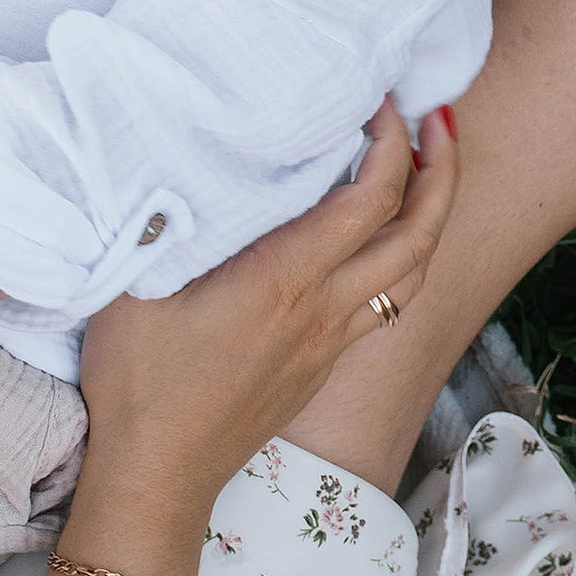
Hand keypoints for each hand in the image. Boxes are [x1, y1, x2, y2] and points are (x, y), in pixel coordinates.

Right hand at [75, 101, 455, 529]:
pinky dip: (401, 257)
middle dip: (441, 168)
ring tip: (426, 167)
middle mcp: (323, 311)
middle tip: (437, 116)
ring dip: (432, 215)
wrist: (158, 477)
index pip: (370, 200)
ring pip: (413, 275)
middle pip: (418, 234)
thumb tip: (179, 156)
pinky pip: (385, 304)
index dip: (390, 141)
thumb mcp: (134, 285)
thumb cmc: (139, 384)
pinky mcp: (321, 366)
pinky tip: (380, 236)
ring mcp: (329, 343)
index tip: (379, 99)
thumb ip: (165, 217)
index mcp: (285, 281)